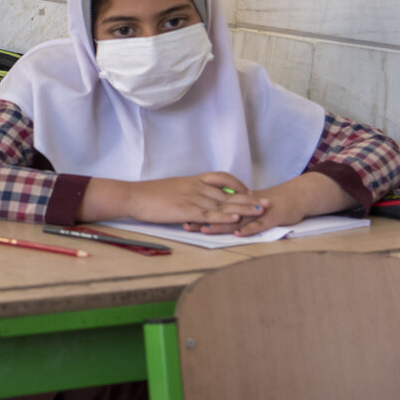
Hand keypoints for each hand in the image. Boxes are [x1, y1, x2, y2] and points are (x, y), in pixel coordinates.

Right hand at [83, 171, 264, 226]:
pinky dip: (224, 217)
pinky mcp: (186, 211)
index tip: (250, 191)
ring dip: (243, 208)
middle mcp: (196, 187)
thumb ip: (186, 193)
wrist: (133, 196)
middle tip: (267, 202)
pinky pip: (209, 214)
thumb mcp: (171, 189)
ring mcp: (192, 199)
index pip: (222, 179)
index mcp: (192, 180)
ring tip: (260, 211)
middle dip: (249, 198)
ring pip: (223, 204)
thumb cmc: (148, 195)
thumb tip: (194, 200)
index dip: (238, 185)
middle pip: (228, 193)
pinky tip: (236, 220)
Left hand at [197, 172, 353, 236]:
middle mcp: (245, 205)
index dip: (196, 211)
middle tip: (185, 224)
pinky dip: (248, 228)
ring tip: (205, 230)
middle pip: (220, 212)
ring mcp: (258, 210)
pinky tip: (237, 233)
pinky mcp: (273, 216)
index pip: (212, 206)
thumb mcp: (245, 204)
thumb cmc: (267, 203)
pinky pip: (259, 223)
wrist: (296, 197)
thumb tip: (205, 213)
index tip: (180, 215)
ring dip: (221, 224)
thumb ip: (228, 207)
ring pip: (237, 217)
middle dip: (202, 218)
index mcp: (236, 201)